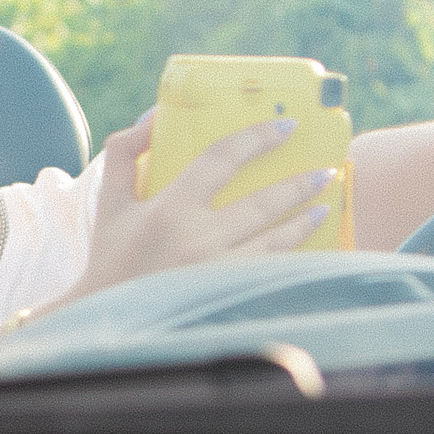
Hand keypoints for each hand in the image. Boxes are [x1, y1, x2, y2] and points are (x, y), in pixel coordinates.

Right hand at [59, 110, 334, 305]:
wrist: (109, 317)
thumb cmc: (111, 257)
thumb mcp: (109, 202)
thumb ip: (125, 152)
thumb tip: (154, 116)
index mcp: (168, 208)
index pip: (221, 158)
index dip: (257, 137)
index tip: (285, 126)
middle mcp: (197, 239)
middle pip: (262, 201)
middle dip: (299, 182)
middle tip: (325, 169)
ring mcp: (215, 271)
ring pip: (276, 240)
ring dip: (305, 219)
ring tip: (324, 204)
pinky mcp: (225, 297)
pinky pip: (270, 271)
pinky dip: (293, 255)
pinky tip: (309, 244)